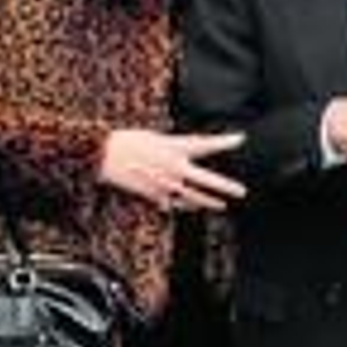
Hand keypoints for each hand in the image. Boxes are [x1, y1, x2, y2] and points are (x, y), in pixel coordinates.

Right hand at [99, 130, 246, 211]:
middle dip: (225, 186)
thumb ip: (178, 147)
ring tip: (222, 205)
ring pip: (192, 197)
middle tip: (242, 191)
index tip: (241, 139)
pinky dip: (182, 205)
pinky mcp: (152, 194)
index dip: (225, 142)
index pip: (205, 144)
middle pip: (205, 180)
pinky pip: (172, 203)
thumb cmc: (130, 140)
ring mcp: (164, 183)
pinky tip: (192, 207)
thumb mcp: (159, 138)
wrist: (103, 154)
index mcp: (174, 148)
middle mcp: (173, 167)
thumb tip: (192, 151)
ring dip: (208, 202)